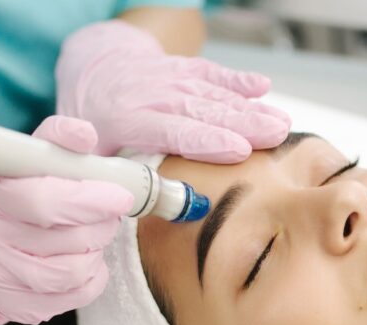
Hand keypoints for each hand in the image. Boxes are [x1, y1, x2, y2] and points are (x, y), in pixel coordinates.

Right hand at [0, 116, 132, 324]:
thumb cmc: (8, 205)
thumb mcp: (19, 166)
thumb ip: (52, 145)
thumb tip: (83, 134)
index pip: (39, 198)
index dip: (86, 198)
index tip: (119, 196)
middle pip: (66, 236)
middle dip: (103, 222)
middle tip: (112, 210)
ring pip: (73, 270)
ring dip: (97, 250)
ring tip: (95, 236)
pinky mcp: (15, 306)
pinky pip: (76, 295)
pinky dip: (93, 277)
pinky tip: (86, 262)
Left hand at [56, 20, 290, 163]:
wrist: (93, 71)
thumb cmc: (92, 125)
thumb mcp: (86, 157)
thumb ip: (111, 180)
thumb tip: (135, 211)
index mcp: (124, 119)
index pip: (171, 131)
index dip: (205, 141)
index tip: (238, 151)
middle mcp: (149, 94)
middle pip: (200, 110)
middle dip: (241, 123)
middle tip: (275, 136)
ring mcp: (168, 78)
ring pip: (211, 91)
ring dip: (248, 107)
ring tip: (280, 123)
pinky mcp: (182, 69)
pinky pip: (210, 73)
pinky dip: (237, 79)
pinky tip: (262, 86)